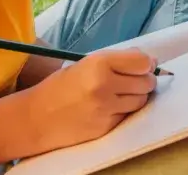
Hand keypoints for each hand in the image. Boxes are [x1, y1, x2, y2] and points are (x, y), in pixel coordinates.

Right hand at [22, 48, 156, 153]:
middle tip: (135, 79)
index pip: (141, 62)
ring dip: (138, 95)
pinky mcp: (106, 127)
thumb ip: (117, 60)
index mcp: (99, 64)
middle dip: (145, 79)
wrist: (37, 118)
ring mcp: (106, 109)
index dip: (146, 63)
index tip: (143, 65)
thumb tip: (149, 60)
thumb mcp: (86, 63)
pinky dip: (125, 110)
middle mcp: (104, 86)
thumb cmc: (62, 86)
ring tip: (123, 93)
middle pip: (146, 82)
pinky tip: (112, 106)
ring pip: (141, 100)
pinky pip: (128, 115)